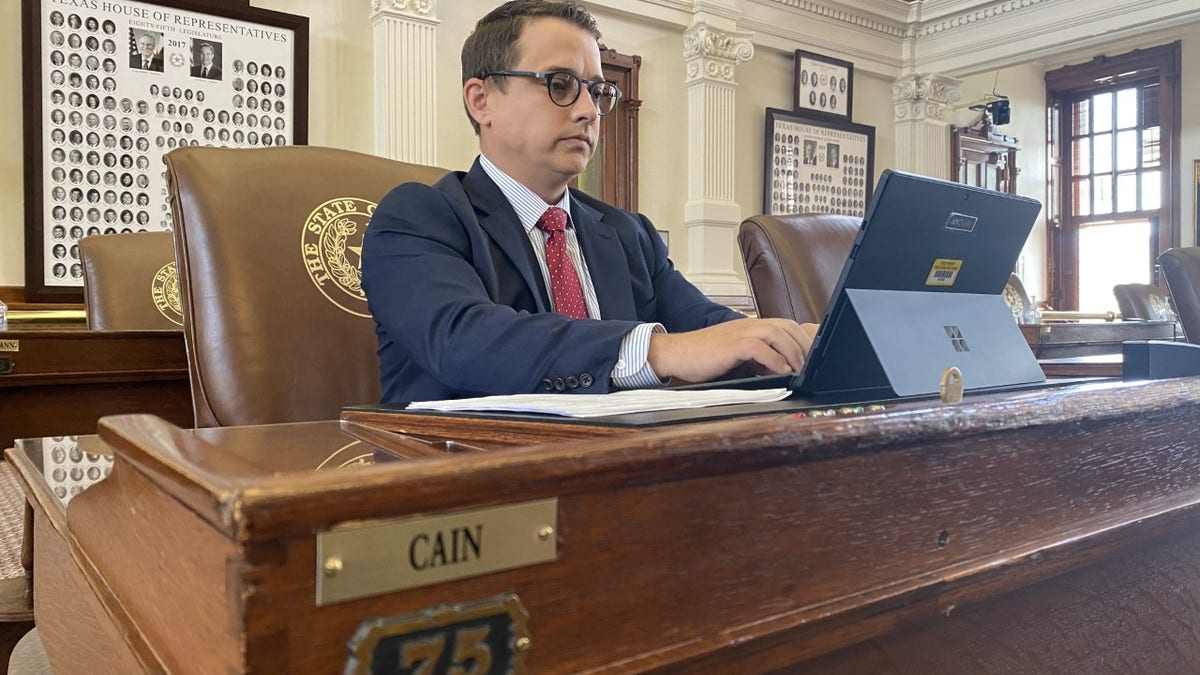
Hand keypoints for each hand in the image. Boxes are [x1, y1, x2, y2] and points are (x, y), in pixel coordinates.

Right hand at [647, 318, 817, 383]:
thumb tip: (779, 370)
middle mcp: (749, 325)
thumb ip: (757, 358)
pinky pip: (760, 348)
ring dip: (793, 352)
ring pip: (778, 334)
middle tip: (811, 366)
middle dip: (804, 346)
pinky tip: (782, 371)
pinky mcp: (732, 344)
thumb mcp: (737, 355)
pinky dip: (775, 360)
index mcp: (751, 327)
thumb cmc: (704, 357)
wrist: (676, 353)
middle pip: (787, 327)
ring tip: (800, 369)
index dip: (803, 339)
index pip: (786, 325)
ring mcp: (740, 333)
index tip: (813, 357)